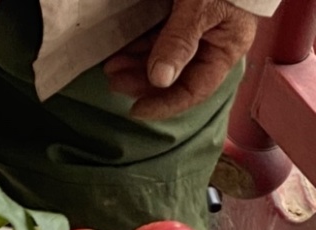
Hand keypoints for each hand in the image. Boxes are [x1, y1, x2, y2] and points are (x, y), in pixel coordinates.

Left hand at [102, 0, 258, 120]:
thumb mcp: (201, 6)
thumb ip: (180, 40)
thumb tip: (160, 79)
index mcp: (226, 47)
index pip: (195, 89)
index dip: (165, 105)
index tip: (136, 111)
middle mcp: (210, 43)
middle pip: (173, 76)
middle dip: (141, 81)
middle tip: (113, 78)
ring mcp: (193, 30)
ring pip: (160, 59)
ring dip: (135, 64)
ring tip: (111, 65)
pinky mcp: (178, 15)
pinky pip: (156, 38)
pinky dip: (138, 46)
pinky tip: (120, 49)